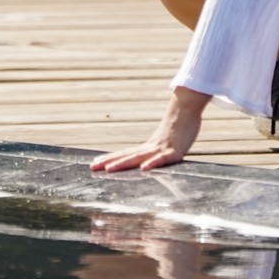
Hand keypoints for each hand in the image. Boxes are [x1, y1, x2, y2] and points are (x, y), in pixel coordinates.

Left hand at [89, 87, 208, 172]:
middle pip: (127, 156)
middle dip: (109, 163)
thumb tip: (150, 160)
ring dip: (123, 163)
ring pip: (139, 157)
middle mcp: (150, 147)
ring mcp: (161, 148)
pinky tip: (144, 168)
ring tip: (109, 169)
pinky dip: (153, 163)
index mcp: (147, 147)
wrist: (187, 109)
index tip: (95, 163)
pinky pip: (163, 159)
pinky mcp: (175, 151)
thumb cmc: (179, 127)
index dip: (110, 159)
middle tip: (92, 167)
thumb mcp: (166, 143)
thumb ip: (158, 152)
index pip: (125, 154)